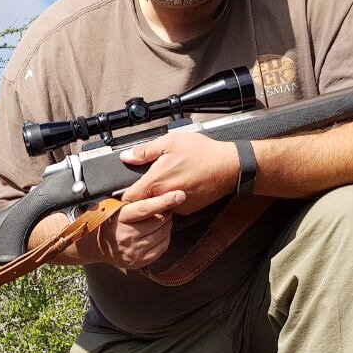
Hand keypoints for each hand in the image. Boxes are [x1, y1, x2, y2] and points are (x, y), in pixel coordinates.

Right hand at [73, 191, 184, 269]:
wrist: (92, 245)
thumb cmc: (105, 221)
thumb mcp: (114, 206)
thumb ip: (133, 201)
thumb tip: (156, 192)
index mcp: (121, 218)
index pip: (146, 208)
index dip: (165, 200)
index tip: (179, 195)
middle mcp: (127, 235)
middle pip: (160, 222)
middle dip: (165, 214)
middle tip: (161, 211)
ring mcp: (134, 250)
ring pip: (164, 234)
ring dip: (165, 226)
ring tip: (157, 222)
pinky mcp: (139, 261)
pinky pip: (162, 247)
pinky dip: (164, 238)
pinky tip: (156, 234)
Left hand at [119, 132, 240, 214]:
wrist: (229, 167)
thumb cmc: (202, 153)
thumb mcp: (170, 142)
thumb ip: (145, 151)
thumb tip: (127, 156)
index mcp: (156, 182)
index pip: (129, 198)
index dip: (124, 195)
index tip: (124, 191)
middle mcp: (165, 198)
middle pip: (143, 203)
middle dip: (142, 196)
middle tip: (146, 183)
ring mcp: (177, 207)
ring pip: (159, 206)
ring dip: (158, 197)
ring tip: (169, 180)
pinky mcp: (188, 210)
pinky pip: (173, 207)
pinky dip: (173, 200)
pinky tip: (181, 185)